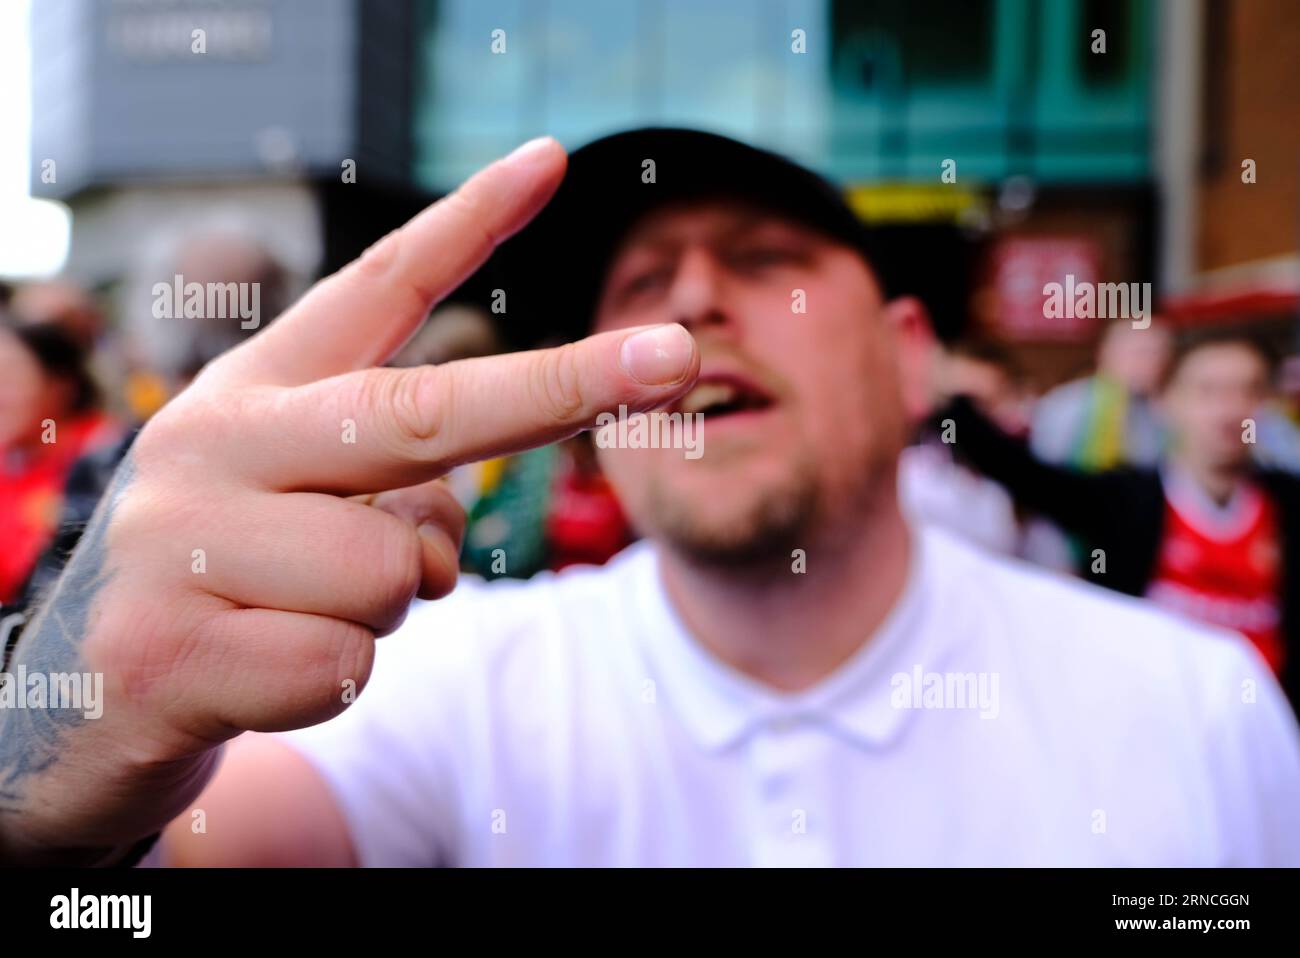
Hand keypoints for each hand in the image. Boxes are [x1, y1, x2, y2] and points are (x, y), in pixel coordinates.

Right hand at [0, 137, 698, 859]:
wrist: (83, 700)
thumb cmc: (231, 582)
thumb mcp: (301, 508)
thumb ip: (383, 492)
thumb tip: (440, 543)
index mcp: (255, 393)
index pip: (374, 292)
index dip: (466, 223)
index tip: (551, 159)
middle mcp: (212, 442)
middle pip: (422, 412)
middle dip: (564, 384)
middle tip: (679, 352)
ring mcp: (179, 544)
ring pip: (392, 574)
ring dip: (375, 616)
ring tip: (288, 614)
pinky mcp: (168, 651)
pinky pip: (344, 667)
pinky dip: (328, 684)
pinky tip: (253, 674)